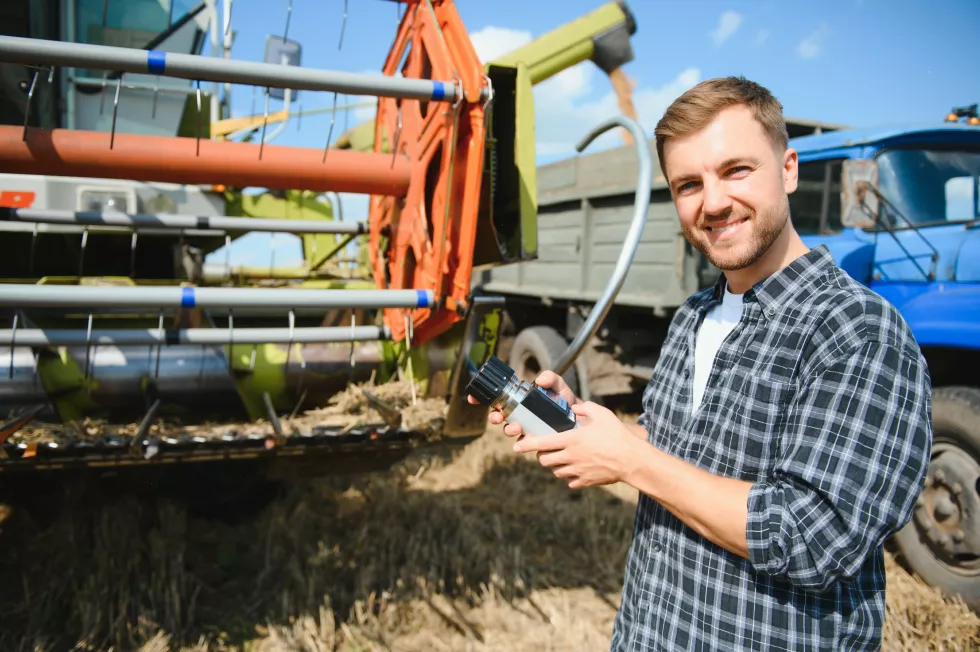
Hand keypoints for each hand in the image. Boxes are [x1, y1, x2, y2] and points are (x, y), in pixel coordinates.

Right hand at [467, 369, 580, 438]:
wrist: (582, 420)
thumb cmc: (566, 402)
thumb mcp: (559, 386)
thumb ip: (551, 378)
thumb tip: (539, 380)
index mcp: (519, 400)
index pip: (496, 399)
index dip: (481, 399)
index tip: (473, 399)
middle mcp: (519, 415)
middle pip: (498, 417)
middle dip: (494, 417)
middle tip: (499, 417)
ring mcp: (526, 429)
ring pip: (509, 431)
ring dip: (508, 429)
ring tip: (517, 427)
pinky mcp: (535, 442)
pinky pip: (524, 445)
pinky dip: (522, 443)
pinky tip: (527, 440)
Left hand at [513, 401, 641, 488]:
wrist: (632, 461)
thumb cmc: (617, 435)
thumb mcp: (602, 414)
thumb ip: (585, 408)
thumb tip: (575, 406)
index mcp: (572, 440)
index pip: (541, 443)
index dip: (526, 444)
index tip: (516, 446)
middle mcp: (571, 457)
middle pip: (544, 460)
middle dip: (541, 455)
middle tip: (547, 450)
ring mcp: (577, 471)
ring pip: (555, 471)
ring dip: (555, 465)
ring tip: (564, 458)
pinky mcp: (585, 482)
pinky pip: (570, 481)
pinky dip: (570, 476)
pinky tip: (578, 468)